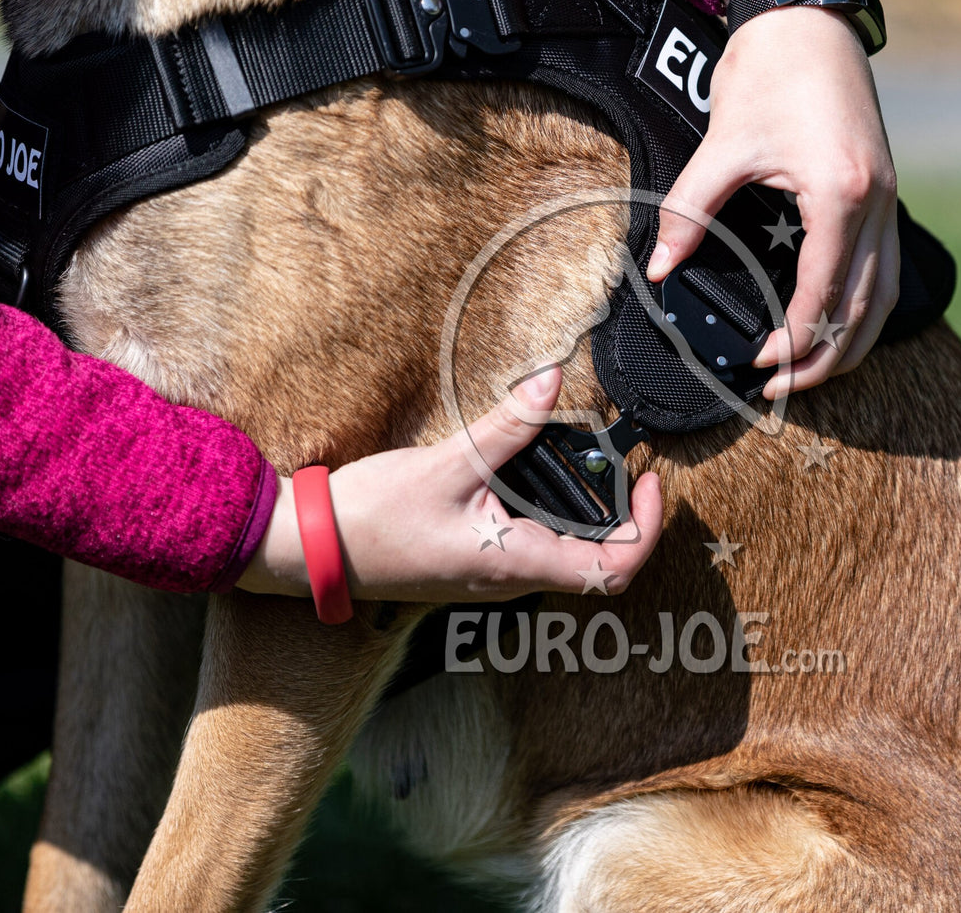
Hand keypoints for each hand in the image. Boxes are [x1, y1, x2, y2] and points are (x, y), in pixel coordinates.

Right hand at [238, 367, 662, 601]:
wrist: (312, 548)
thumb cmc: (372, 520)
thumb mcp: (448, 464)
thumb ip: (506, 427)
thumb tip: (552, 382)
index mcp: (516, 564)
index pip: (612, 572)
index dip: (647, 531)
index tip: (648, 483)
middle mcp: (513, 578)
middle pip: (597, 560)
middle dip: (623, 513)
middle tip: (622, 462)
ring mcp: (494, 573)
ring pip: (565, 550)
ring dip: (586, 511)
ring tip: (584, 458)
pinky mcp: (477, 559)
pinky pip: (533, 540)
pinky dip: (550, 508)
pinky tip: (534, 470)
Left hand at [645, 0, 899, 400]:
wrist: (807, 19)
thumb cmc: (768, 72)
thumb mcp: (722, 145)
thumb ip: (690, 210)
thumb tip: (659, 268)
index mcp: (841, 194)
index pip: (822, 292)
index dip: (792, 337)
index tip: (759, 364)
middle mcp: (877, 204)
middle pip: (863, 310)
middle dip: (824, 357)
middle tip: (783, 387)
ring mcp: (890, 201)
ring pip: (885, 297)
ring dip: (852, 342)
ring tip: (812, 372)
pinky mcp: (887, 195)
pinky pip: (886, 270)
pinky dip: (865, 309)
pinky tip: (837, 327)